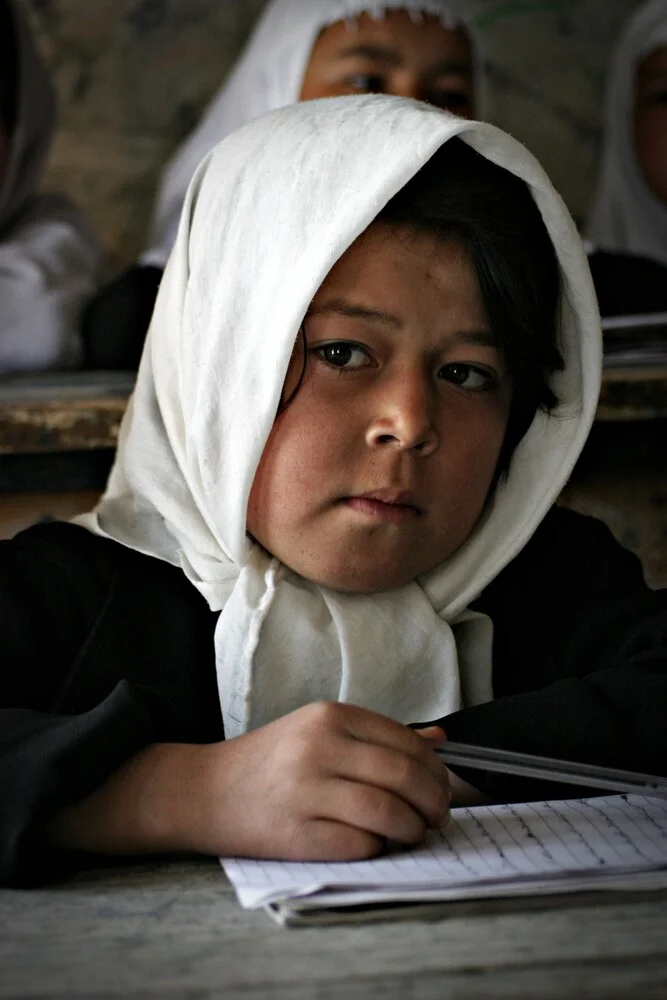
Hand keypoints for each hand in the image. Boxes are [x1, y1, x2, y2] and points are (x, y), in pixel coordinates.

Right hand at [180, 702, 450, 861]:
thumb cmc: (270, 762)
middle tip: (437, 817)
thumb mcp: (319, 731)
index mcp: (330, 717)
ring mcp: (305, 790)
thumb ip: (379, 736)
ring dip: (412, 829)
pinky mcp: (295, 834)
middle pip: (404, 776)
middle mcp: (319, 746)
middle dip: (434, 802)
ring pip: (387, 812)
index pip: (407, 743)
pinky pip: (359, 845)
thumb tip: (440, 741)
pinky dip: (378, 849)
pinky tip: (375, 845)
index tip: (441, 789)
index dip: (436, 771)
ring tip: (413, 834)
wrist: (204, 790)